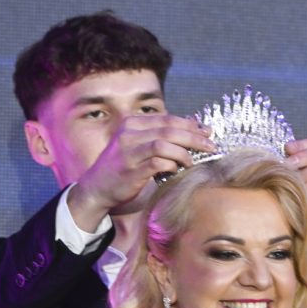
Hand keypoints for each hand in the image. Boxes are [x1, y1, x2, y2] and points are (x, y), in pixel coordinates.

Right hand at [70, 114, 214, 226]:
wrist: (96, 188)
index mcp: (132, 124)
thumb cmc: (120, 167)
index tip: (206, 131)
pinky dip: (172, 164)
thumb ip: (154, 137)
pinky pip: (158, 162)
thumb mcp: (134, 145)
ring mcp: (129, 151)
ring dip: (184, 151)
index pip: (167, 119)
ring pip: (164, 143)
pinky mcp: (132, 169)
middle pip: (169, 129)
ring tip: (193, 160)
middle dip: (193, 136)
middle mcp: (130, 133)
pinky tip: (178, 168)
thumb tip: (186, 133)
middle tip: (210, 144)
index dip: (189, 124)